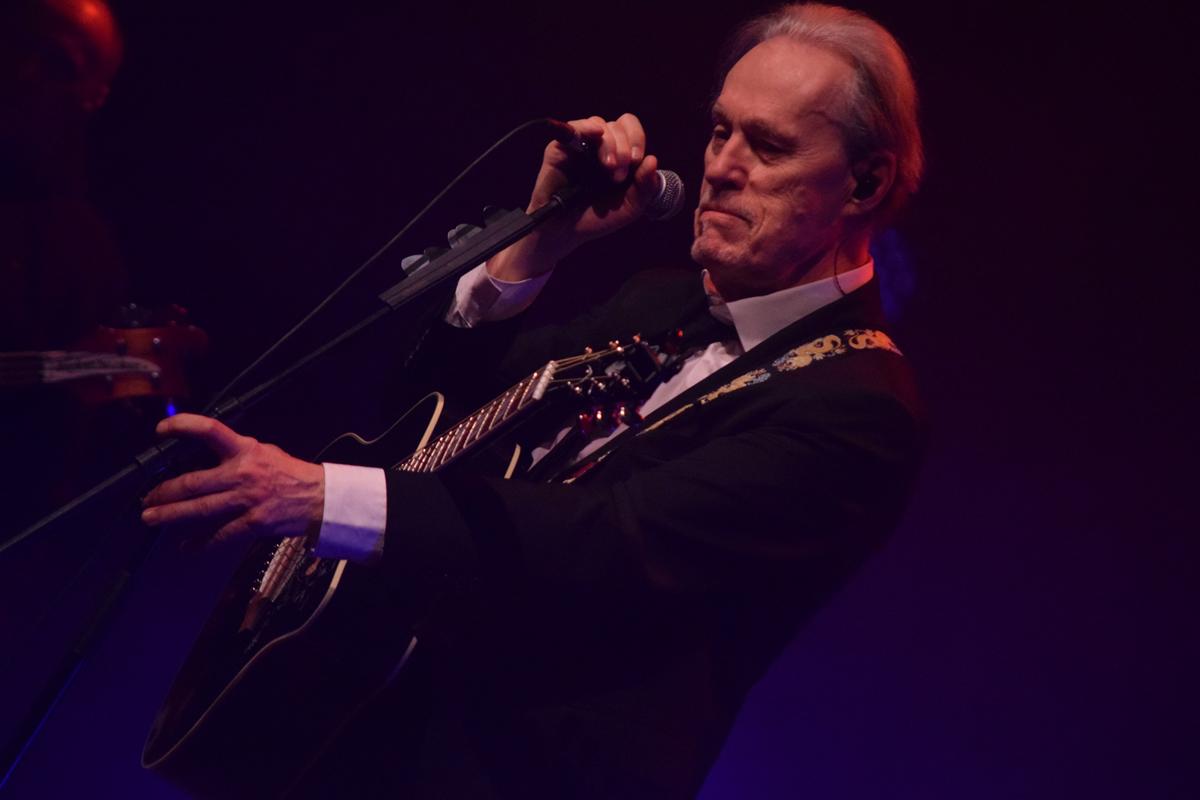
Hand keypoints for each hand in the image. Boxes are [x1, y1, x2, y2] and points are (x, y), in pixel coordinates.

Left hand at [140, 413, 323, 548]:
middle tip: (147, 499)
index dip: (184, 426)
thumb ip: (235, 453)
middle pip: (194, 482)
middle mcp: (243, 473)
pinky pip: (220, 535)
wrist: (318, 497)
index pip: (210, 430)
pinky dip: (200, 543)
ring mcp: (247, 500)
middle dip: (165, 492)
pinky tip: (186, 546)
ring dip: (171, 515)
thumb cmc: (290, 474)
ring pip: (200, 510)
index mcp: (245, 450)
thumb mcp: (264, 452)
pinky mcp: (253, 522)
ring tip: (152, 517)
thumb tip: (204, 458)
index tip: (162, 430)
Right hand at [487, 113, 661, 281]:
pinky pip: (573, 128)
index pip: (631, 129)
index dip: (637, 139)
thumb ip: (645, 187)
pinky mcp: (559, 149)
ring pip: (599, 124)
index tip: (636, 161)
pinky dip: (587, 126)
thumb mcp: (630, 208)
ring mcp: (580, 145)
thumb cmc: (598, 219)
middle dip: (624, 148)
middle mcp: (600, 146)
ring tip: (608, 168)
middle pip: (619, 125)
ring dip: (610, 144)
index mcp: (619, 154)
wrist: (567, 232)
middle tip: (618, 175)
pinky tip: (596, 133)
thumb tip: (653, 160)